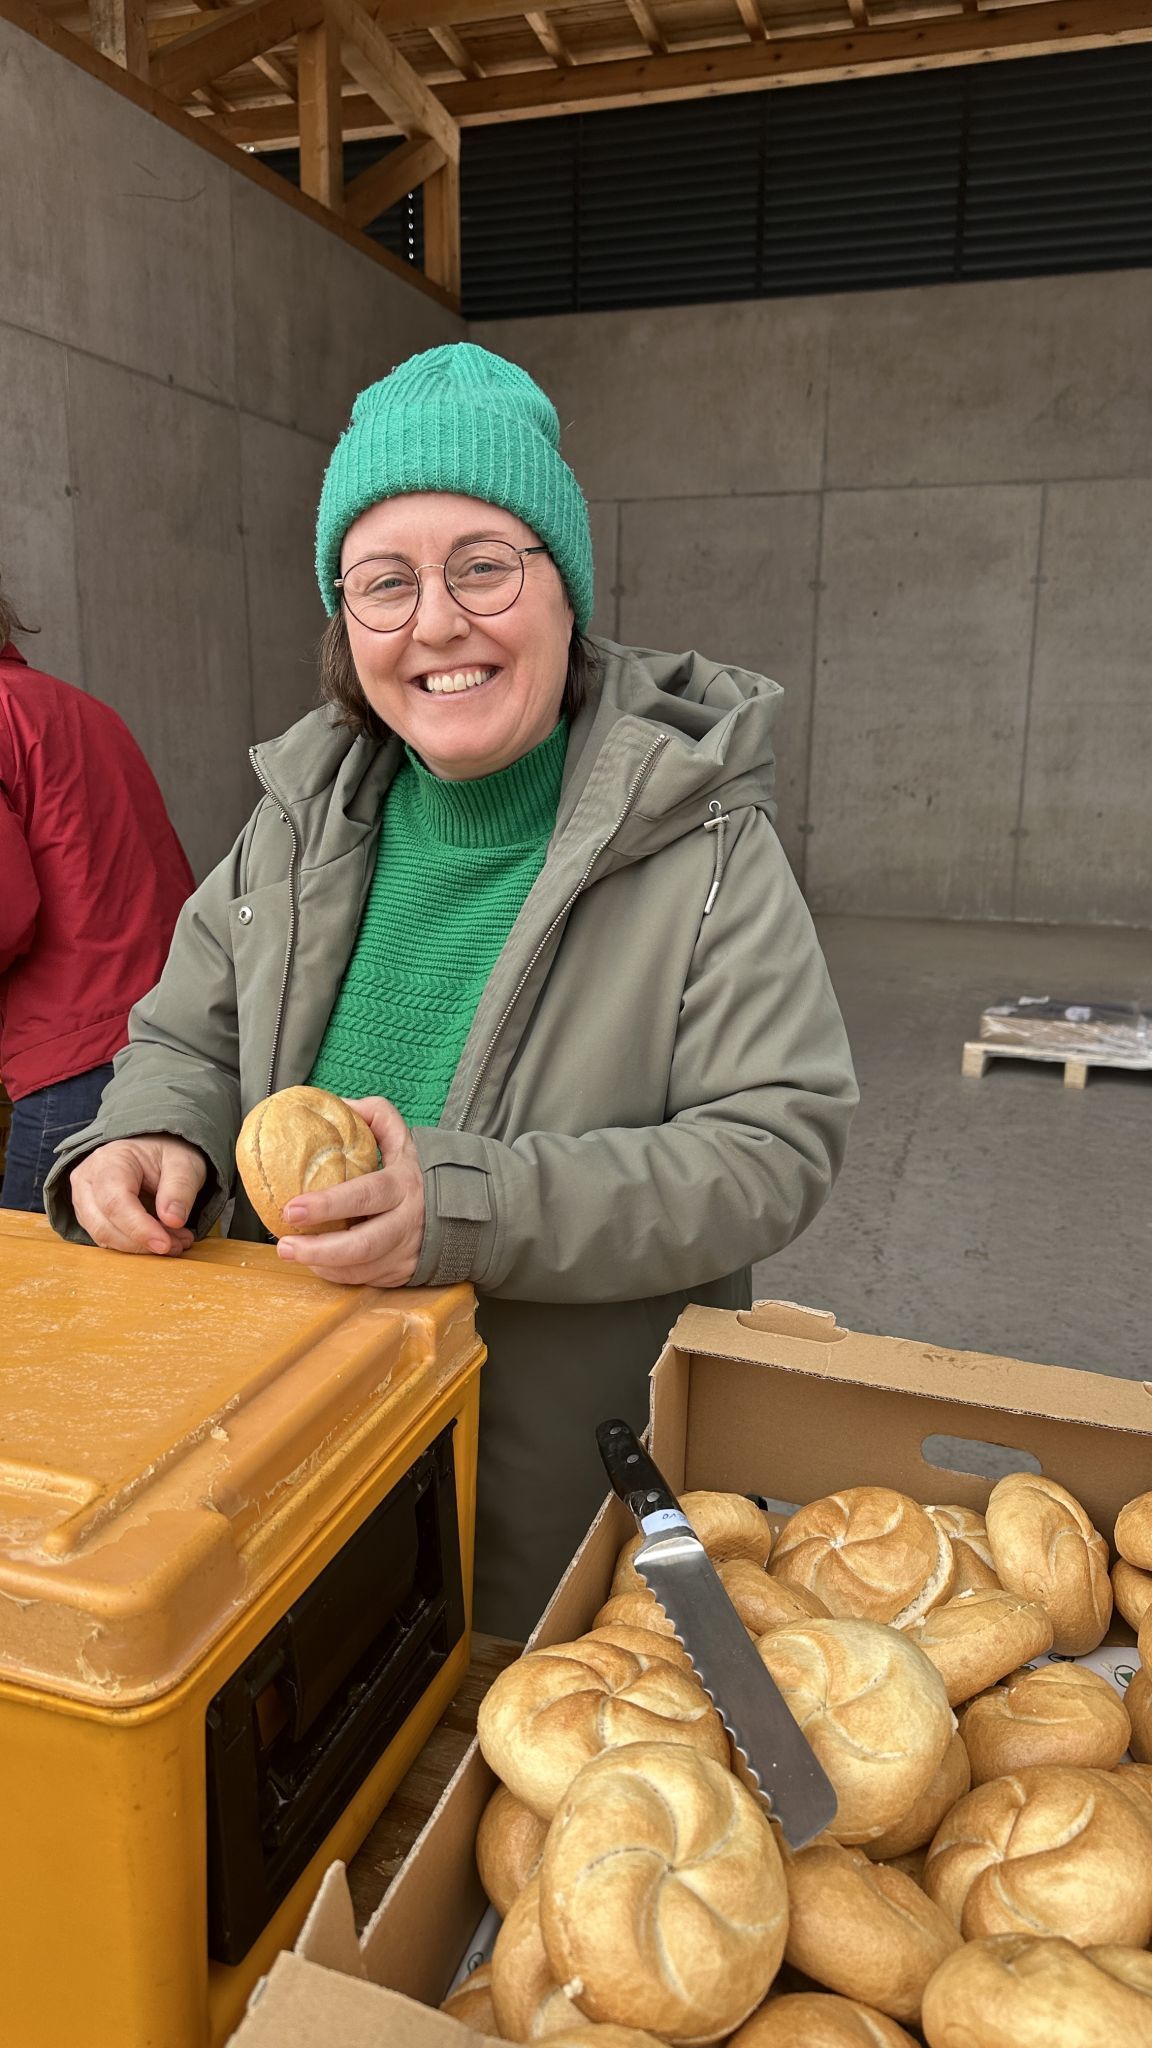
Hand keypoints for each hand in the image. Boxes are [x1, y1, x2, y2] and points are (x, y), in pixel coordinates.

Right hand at [70, 1136, 206, 1254]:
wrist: (152, 1150)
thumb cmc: (165, 1153)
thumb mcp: (184, 1163)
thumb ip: (180, 1189)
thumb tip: (173, 1220)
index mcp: (109, 1160)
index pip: (115, 1202)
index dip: (140, 1228)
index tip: (165, 1244)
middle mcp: (87, 1180)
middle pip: (104, 1225)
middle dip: (142, 1242)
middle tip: (180, 1243)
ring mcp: (83, 1200)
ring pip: (104, 1237)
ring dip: (141, 1247)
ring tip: (176, 1240)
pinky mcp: (89, 1216)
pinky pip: (108, 1240)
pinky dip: (135, 1245)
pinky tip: (161, 1238)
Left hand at [276, 1097, 424, 1287]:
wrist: (467, 1212)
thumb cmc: (420, 1174)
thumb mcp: (405, 1139)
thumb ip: (376, 1115)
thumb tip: (339, 1103)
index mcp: (403, 1185)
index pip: (365, 1195)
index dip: (328, 1205)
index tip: (293, 1208)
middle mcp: (406, 1222)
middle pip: (363, 1244)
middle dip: (319, 1249)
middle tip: (284, 1244)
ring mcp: (405, 1252)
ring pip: (361, 1268)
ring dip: (322, 1265)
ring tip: (290, 1253)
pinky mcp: (401, 1273)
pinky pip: (364, 1279)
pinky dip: (336, 1274)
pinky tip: (315, 1263)